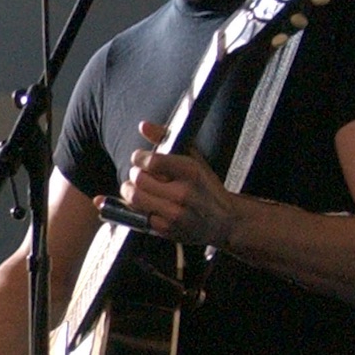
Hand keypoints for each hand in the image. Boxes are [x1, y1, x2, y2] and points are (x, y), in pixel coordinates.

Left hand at [112, 120, 236, 247]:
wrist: (224, 221)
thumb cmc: (206, 187)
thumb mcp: (193, 158)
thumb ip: (166, 139)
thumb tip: (143, 125)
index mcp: (191, 171)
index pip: (152, 161)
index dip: (139, 157)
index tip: (140, 158)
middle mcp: (183, 193)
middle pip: (139, 179)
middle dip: (135, 174)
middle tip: (140, 174)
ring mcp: (175, 214)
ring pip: (134, 198)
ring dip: (130, 190)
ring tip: (139, 188)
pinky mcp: (167, 229)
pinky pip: (138, 215)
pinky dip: (137, 208)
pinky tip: (147, 204)